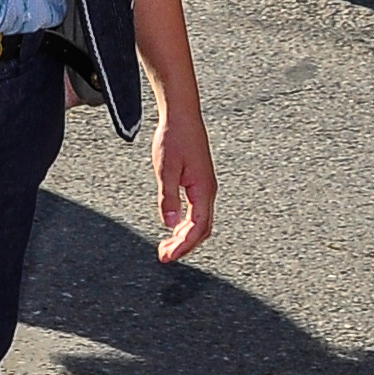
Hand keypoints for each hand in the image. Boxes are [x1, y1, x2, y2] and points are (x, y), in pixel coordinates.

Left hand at [152, 115, 215, 261]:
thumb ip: (168, 198)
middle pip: (201, 229)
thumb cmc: (175, 139)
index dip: (183, 246)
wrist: (182, 117)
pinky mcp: (200, 182)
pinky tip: (174, 227)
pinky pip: (197, 211)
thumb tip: (168, 223)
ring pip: (200, 221)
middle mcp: (208, 191)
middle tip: (165, 256)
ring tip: (166, 246)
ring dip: (185, 236)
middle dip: (184, 246)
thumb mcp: (166, 170)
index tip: (168, 257)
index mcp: (203, 190)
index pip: (197, 228)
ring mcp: (205, 187)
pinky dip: (186, 224)